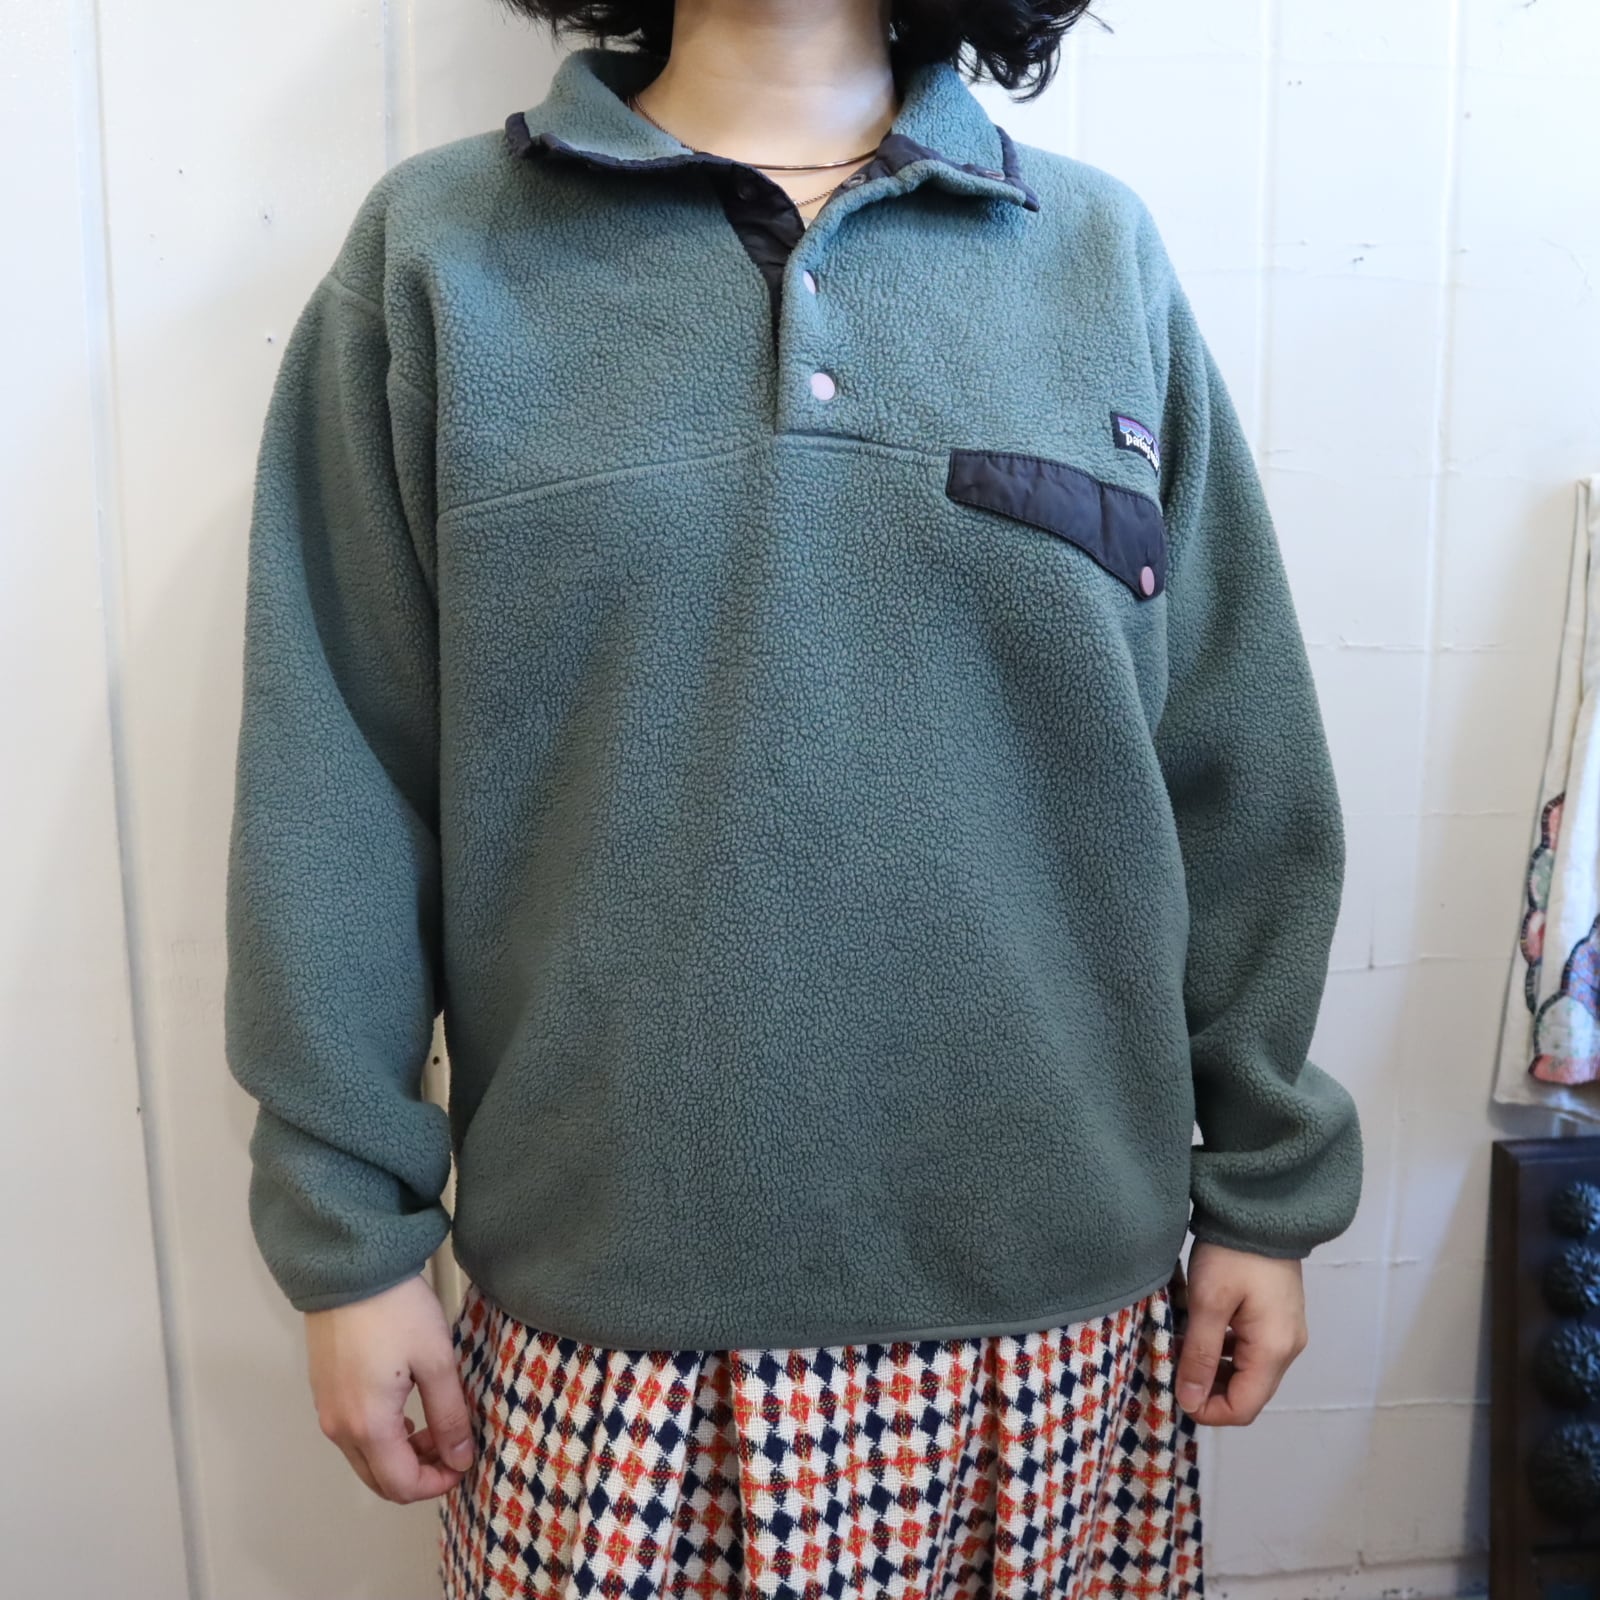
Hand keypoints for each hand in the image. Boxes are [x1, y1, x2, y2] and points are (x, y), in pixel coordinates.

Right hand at [304, 1271, 476, 1500]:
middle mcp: (339, 1428)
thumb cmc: (396, 1309)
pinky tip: (406, 1411)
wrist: (350, 1267)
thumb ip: (449, 1415)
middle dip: (420, 1473)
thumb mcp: (436, 1360)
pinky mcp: (323, 1392)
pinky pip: (352, 1435)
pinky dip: (381, 1438)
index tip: (464, 1462)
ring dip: (401, 1456)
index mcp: (368, 1425)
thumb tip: (460, 1459)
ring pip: (365, 1459)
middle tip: (453, 1445)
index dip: (437, 1484)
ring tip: (436, 1424)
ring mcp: (326, 1411)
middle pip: (379, 1480)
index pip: (401, 1485)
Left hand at [1168, 1240, 1307, 1425]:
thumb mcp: (1208, 1303)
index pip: (1244, 1408)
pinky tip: (1198, 1331)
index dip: (1208, 1410)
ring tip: (1181, 1347)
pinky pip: (1250, 1349)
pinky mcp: (1277, 1317)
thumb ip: (1199, 1355)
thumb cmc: (1231, 1255)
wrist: (1259, 1209)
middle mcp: (1287, 1348)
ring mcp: (1285, 1332)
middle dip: (1208, 1389)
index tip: (1174, 1392)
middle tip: (1173, 1366)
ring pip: (1246, 1371)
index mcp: (1273, 1350)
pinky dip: (1223, 1349)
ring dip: (1213, 1368)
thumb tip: (1190, 1402)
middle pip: (1247, 1392)